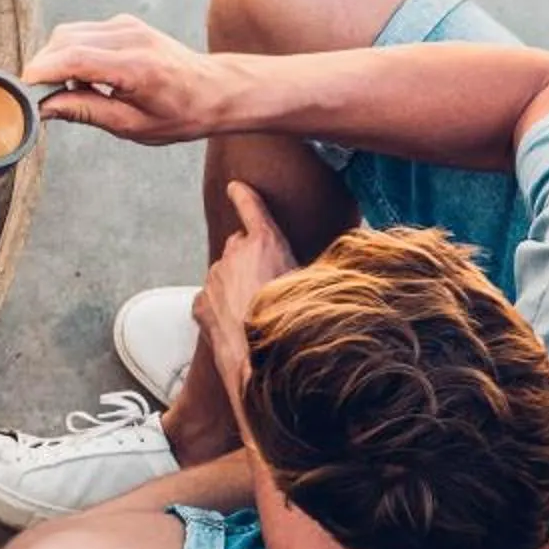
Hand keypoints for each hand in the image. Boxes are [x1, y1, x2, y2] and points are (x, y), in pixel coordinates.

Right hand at [25, 15, 244, 145]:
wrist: (216, 89)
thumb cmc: (181, 113)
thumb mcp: (133, 126)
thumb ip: (86, 112)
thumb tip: (45, 107)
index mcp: (136, 66)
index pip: (75, 58)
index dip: (42, 71)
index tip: (22, 88)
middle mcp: (130, 37)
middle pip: (65, 40)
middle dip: (44, 67)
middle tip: (43, 97)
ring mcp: (128, 25)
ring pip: (69, 33)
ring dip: (57, 60)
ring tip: (73, 91)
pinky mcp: (125, 23)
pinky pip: (84, 32)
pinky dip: (73, 53)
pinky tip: (87, 78)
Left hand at [193, 181, 300, 408]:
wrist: (259, 361)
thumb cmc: (292, 322)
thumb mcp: (315, 287)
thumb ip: (320, 269)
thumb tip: (348, 263)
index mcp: (264, 243)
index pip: (252, 208)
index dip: (244, 196)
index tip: (236, 186)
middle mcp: (233, 254)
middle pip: (240, 246)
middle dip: (251, 258)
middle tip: (270, 285)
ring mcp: (213, 279)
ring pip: (225, 274)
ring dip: (237, 286)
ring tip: (257, 313)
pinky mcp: (200, 304)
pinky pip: (211, 300)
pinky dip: (220, 309)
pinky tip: (238, 327)